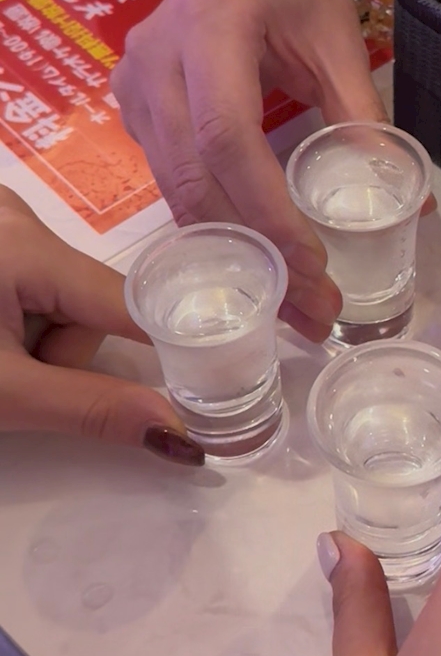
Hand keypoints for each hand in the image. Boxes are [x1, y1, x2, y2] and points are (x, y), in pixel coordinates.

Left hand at [0, 188, 202, 464]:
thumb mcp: (4, 395)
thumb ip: (92, 410)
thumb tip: (183, 440)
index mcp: (28, 244)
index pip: (126, 304)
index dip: (162, 346)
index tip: (205, 382)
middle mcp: (19, 215)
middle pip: (89, 303)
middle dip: (62, 352)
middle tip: (13, 378)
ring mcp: (1, 222)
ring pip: (61, 296)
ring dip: (39, 339)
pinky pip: (34, 281)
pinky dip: (19, 318)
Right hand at [111, 0, 387, 342]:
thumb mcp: (338, 35)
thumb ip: (363, 114)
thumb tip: (406, 200)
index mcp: (212, 22)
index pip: (228, 134)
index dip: (266, 209)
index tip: (314, 266)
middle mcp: (157, 55)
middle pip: (195, 176)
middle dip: (255, 253)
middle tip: (310, 314)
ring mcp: (135, 81)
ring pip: (175, 190)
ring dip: (234, 256)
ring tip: (293, 308)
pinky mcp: (133, 106)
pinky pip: (169, 182)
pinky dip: (214, 228)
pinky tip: (257, 266)